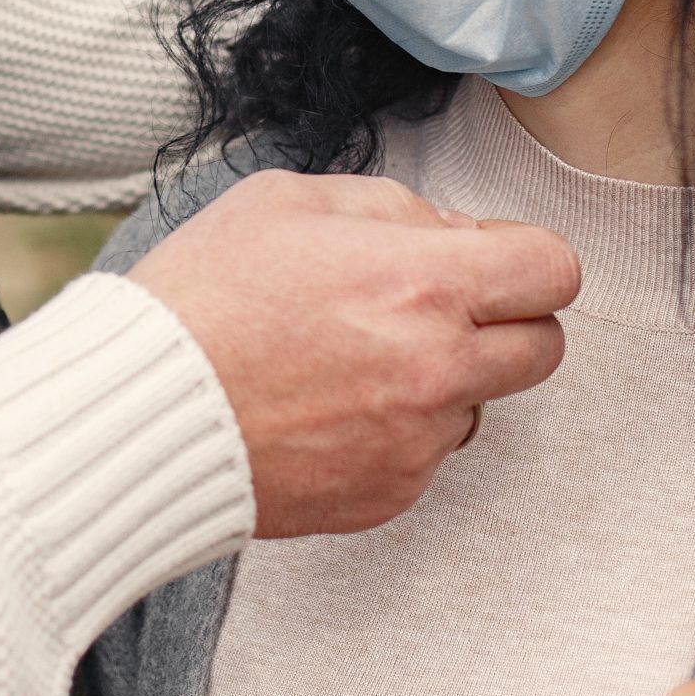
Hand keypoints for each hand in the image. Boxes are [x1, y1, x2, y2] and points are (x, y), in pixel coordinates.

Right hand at [129, 168, 578, 537]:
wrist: (140, 410)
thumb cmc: (202, 295)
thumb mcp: (288, 200)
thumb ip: (391, 206)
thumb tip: (449, 230)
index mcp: (425, 281)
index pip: (553, 270)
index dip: (526, 258)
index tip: (487, 259)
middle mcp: (437, 368)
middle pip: (544, 348)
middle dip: (508, 321)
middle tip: (442, 308)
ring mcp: (416, 441)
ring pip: (482, 405)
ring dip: (447, 380)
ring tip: (357, 360)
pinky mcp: (387, 495)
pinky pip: (426, 456)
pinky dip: (396, 431)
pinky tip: (328, 406)